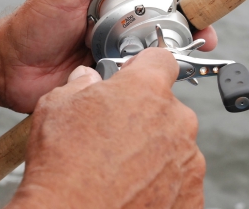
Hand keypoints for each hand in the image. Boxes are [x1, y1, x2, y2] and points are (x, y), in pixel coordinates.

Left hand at [0, 0, 216, 112]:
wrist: (12, 66)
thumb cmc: (33, 25)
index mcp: (111, 6)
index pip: (152, 4)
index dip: (177, 10)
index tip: (198, 16)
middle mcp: (115, 30)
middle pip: (155, 33)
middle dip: (182, 38)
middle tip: (203, 43)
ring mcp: (111, 55)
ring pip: (145, 58)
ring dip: (165, 61)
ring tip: (185, 64)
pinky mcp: (105, 77)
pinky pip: (128, 80)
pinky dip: (142, 81)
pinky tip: (153, 84)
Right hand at [6, 48, 204, 208]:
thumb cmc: (64, 164)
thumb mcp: (58, 105)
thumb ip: (79, 83)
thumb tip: (86, 78)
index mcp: (146, 89)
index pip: (160, 59)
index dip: (146, 64)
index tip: (138, 73)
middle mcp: (175, 119)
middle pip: (165, 103)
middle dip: (145, 109)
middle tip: (119, 126)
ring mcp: (187, 157)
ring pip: (173, 137)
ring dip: (154, 143)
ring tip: (123, 160)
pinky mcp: (190, 189)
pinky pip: (178, 170)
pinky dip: (161, 173)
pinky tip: (134, 181)